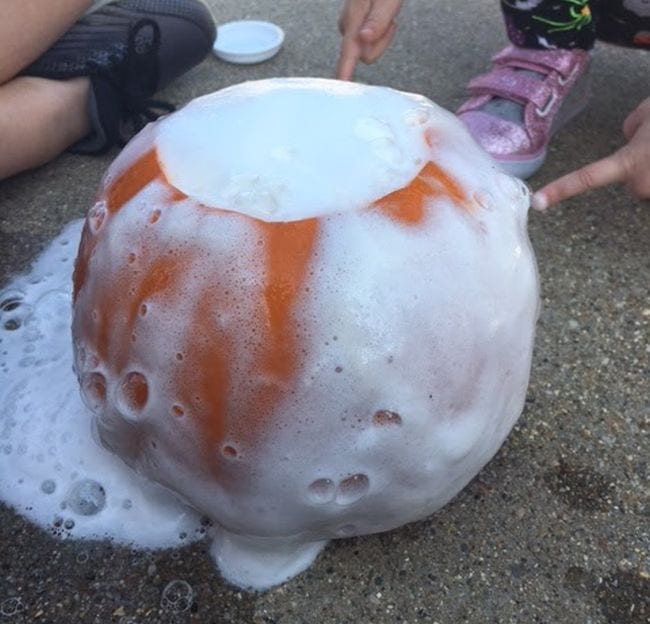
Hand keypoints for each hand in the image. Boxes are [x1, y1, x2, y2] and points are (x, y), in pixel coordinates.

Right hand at [336, 0, 402, 79]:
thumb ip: (377, 20)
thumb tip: (364, 39)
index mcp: (354, 18)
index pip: (348, 51)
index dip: (345, 70)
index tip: (341, 85)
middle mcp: (348, 25)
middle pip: (364, 55)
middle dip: (381, 43)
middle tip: (391, 20)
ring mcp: (350, 25)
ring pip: (367, 49)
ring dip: (382, 36)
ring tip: (387, 15)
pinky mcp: (355, 25)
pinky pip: (368, 41)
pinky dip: (380, 32)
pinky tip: (384, 17)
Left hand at [532, 97, 649, 210]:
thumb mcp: (648, 112)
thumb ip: (629, 127)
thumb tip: (629, 137)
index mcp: (628, 163)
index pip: (586, 178)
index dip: (560, 190)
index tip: (537, 202)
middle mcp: (640, 185)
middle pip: (626, 177)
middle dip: (639, 160)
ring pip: (646, 177)